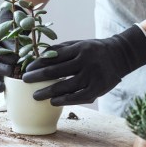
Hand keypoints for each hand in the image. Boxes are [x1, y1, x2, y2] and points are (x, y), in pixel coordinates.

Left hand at [22, 25, 145, 105]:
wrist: (120, 55)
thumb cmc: (93, 50)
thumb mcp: (78, 44)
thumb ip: (60, 50)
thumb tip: (38, 58)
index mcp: (79, 48)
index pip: (53, 57)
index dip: (38, 64)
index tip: (27, 69)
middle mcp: (86, 61)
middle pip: (56, 72)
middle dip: (38, 77)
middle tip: (25, 81)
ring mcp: (93, 76)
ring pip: (66, 86)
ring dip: (48, 92)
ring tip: (36, 96)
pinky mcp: (98, 88)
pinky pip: (78, 97)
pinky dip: (65, 100)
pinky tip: (53, 102)